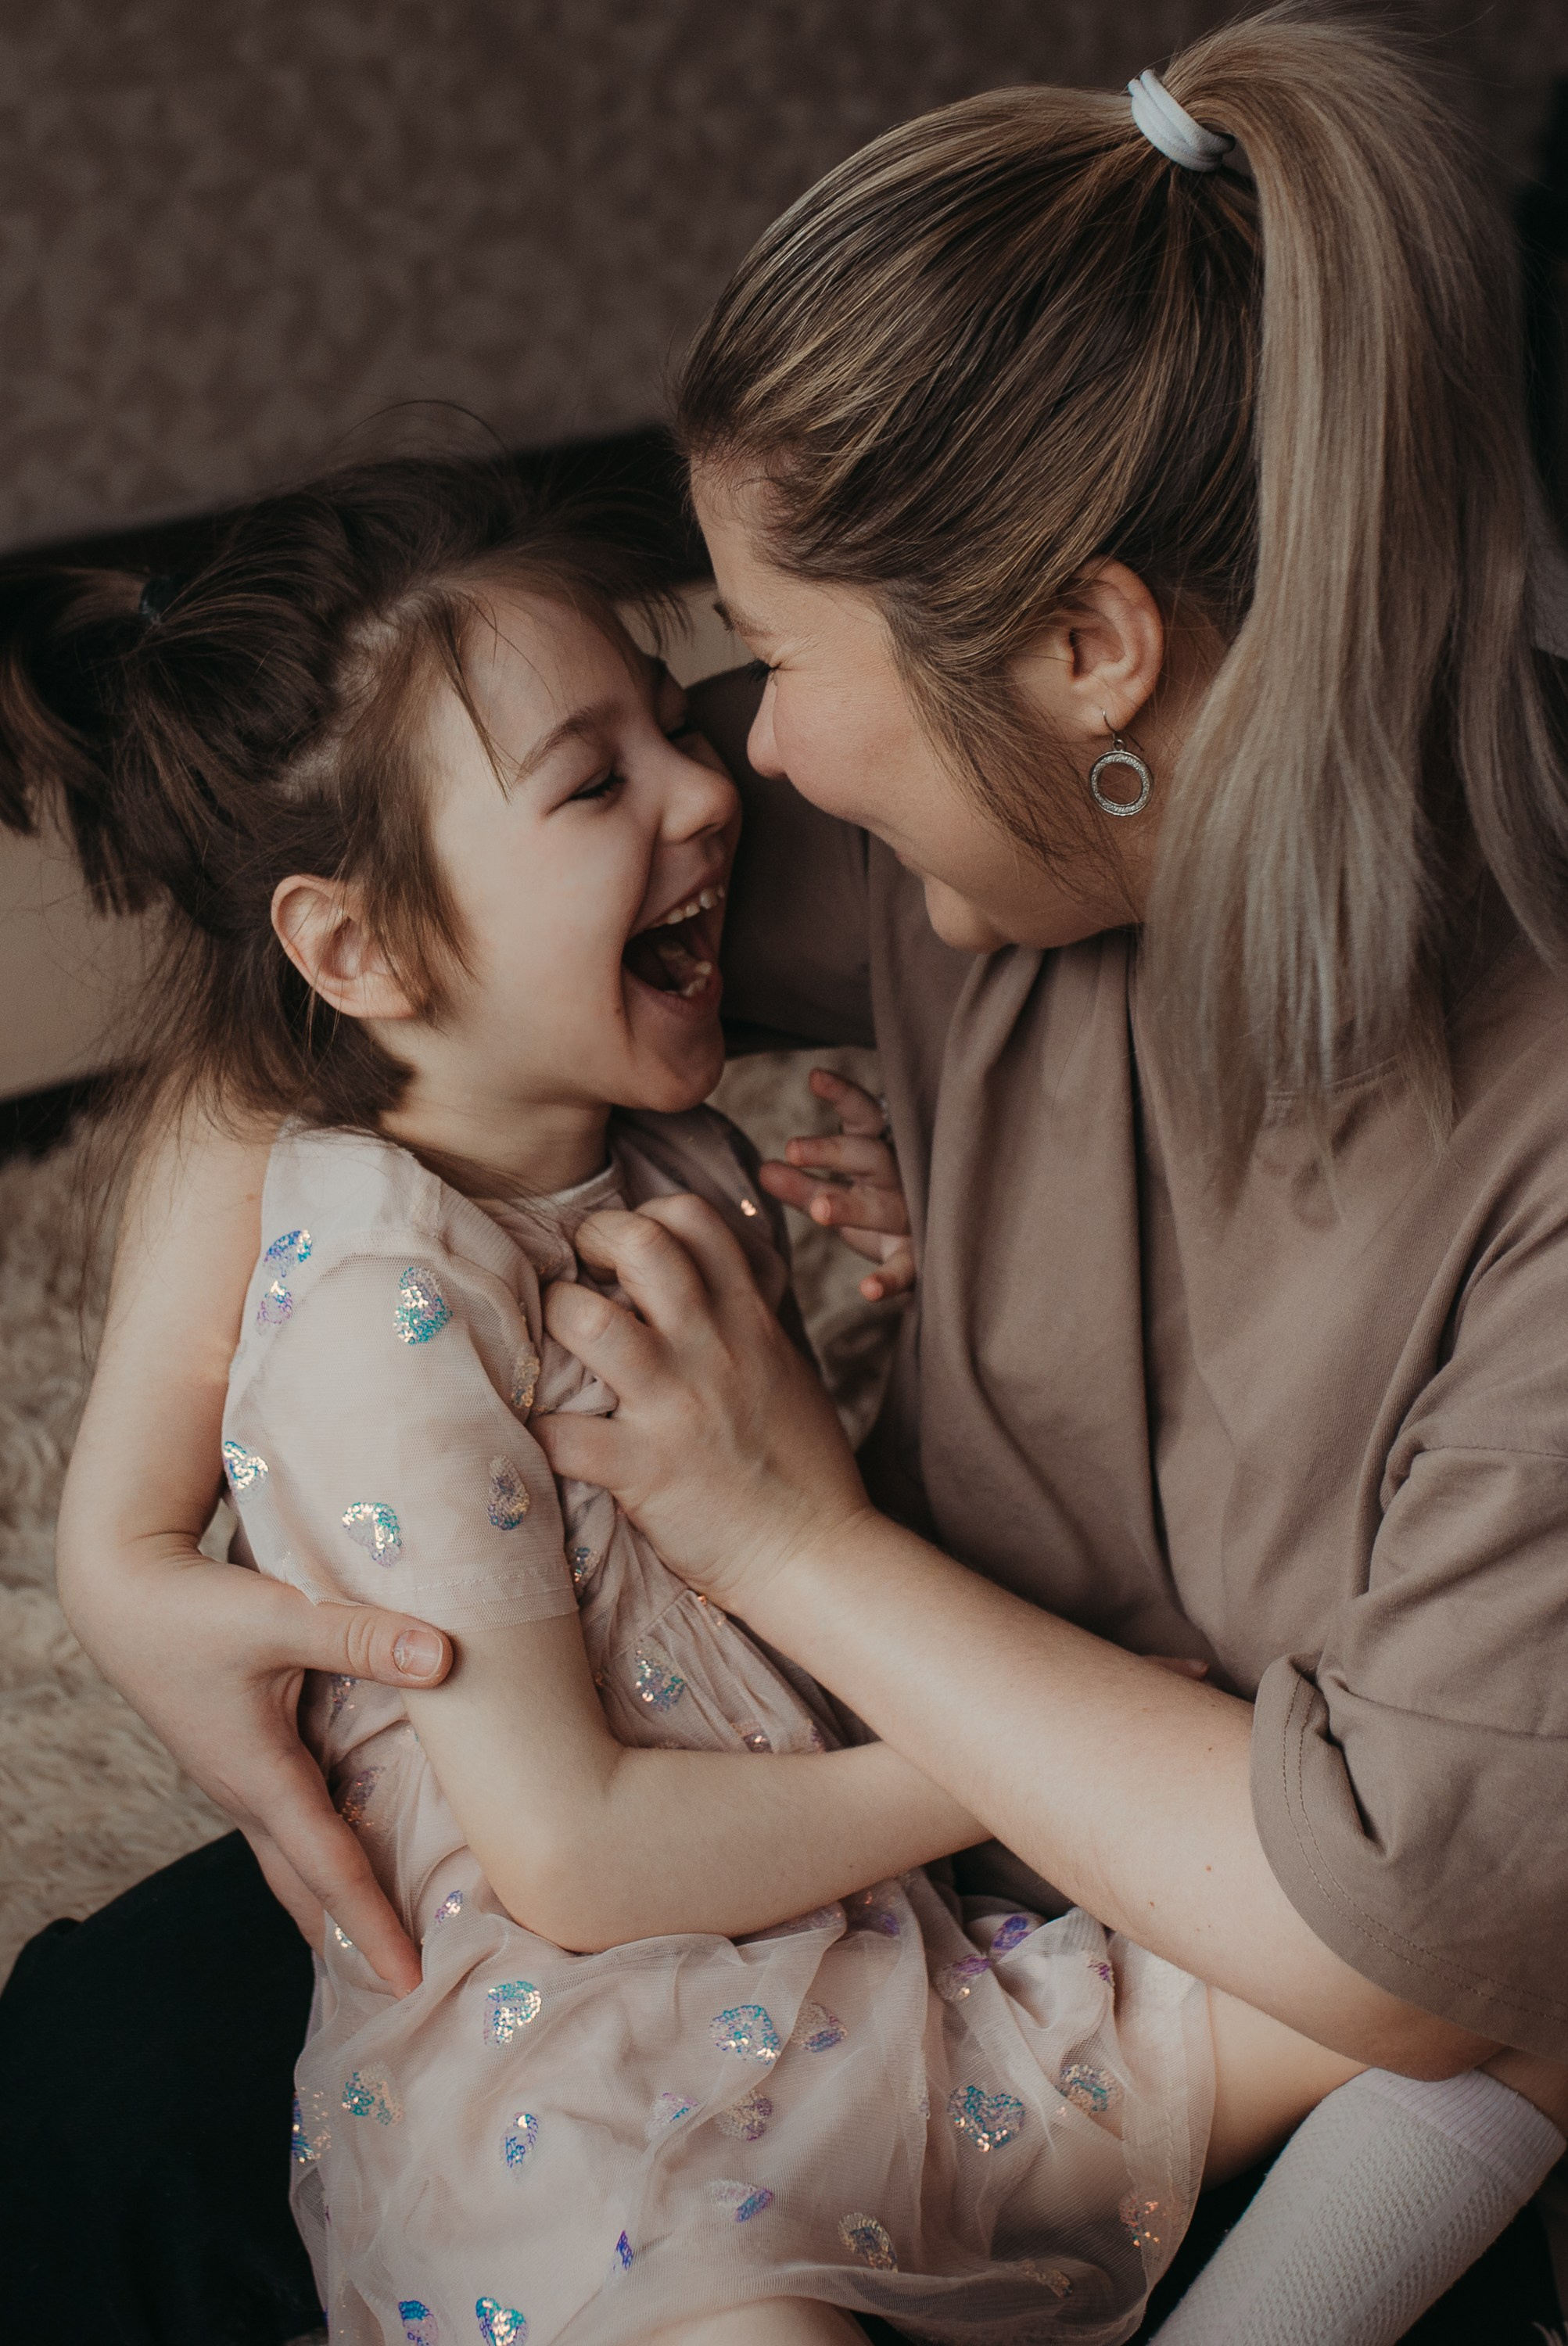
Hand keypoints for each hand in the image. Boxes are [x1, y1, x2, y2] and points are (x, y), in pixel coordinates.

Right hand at [60, 1535, 450, 1992]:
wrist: (124, 1595)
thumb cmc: (194, 1610)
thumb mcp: (280, 1616)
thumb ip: (361, 1637)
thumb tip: (443, 1658)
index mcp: (261, 1778)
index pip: (330, 1869)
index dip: (374, 1927)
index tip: (409, 1983)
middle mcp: (247, 1795)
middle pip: (306, 1889)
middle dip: (353, 1941)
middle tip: (408, 1991)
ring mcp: (238, 1782)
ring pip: (292, 1862)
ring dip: (333, 1905)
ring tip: (383, 1941)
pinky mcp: (238, 1759)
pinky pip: (285, 1828)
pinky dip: (318, 1858)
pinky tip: (348, 1852)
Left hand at [535, 1194, 869, 1610]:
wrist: (815, 1556)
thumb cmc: (803, 1466)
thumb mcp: (788, 1368)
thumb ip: (748, 1319)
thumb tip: (717, 1281)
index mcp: (748, 1319)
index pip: (693, 1218)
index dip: (645, 1215)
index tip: (624, 1252)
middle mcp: (710, 1347)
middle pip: (638, 1243)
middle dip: (590, 1240)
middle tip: (578, 1274)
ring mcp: (673, 1405)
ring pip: (587, 1322)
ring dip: (553, 1319)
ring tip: (551, 1342)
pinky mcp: (642, 1470)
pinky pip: (560, 1434)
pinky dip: (531, 1430)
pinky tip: (530, 1432)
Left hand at [758, 1068, 914, 1300]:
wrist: (936, 1250)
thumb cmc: (876, 1211)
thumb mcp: (836, 1193)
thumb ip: (800, 1185)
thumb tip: (762, 1170)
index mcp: (878, 1154)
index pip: (862, 1116)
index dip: (842, 1096)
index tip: (814, 1077)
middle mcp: (898, 1180)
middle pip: (869, 1156)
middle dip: (832, 1151)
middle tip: (793, 1148)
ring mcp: (910, 1218)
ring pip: (884, 1208)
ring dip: (851, 1207)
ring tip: (819, 1210)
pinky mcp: (916, 1258)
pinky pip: (906, 1268)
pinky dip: (890, 1280)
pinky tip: (869, 1291)